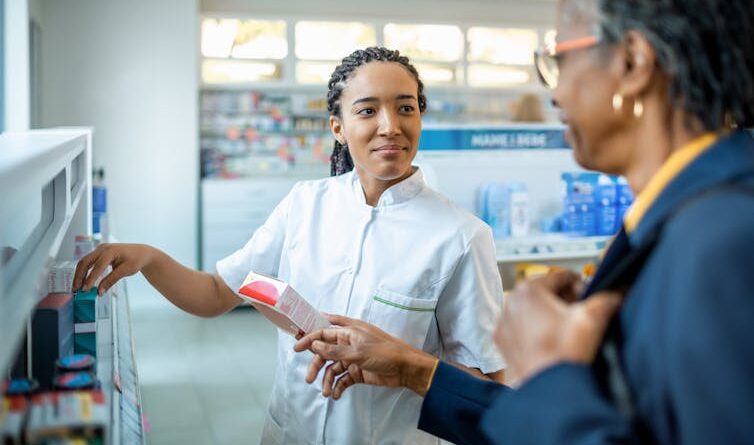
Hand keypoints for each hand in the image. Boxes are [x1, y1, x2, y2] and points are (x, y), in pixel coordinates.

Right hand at [72, 243, 153, 294]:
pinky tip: (82, 281)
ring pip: (84, 262)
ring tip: (76, 287)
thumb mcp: (126, 271)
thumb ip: (111, 280)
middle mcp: (103, 248)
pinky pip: (88, 262)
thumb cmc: (136, 259)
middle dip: (79, 277)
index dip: (90, 279)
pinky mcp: (99, 253)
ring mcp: (100, 249)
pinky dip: (84, 271)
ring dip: (79, 275)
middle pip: (85, 262)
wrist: (142, 253)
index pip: (97, 267)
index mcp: (111, 251)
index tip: (85, 290)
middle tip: (75, 290)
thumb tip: (100, 291)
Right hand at [294, 314, 437, 398]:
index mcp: (349, 332)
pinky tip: (335, 395)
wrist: (406, 369)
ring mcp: (352, 358)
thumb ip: (335, 350)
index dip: (310, 339)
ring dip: (327, 380)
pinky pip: (342, 379)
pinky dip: (337, 387)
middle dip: (317, 365)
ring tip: (326, 392)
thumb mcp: (358, 351)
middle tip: (309, 379)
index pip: (324, 332)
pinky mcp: (357, 372)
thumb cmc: (385, 353)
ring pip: (333, 368)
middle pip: (325, 352)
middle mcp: (348, 344)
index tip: (296, 348)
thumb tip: (315, 344)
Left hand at [496, 270, 621, 386]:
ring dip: (550, 314)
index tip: (589, 298)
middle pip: (545, 291)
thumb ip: (607, 298)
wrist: (548, 389)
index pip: (561, 276)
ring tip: (566, 331)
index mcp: (529, 289)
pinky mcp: (502, 341)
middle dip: (565, 300)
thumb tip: (618, 293)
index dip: (581, 285)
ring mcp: (504, 322)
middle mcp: (511, 302)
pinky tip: (551, 342)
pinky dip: (535, 329)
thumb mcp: (593, 318)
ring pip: (532, 308)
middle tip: (580, 315)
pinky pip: (521, 326)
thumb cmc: (565, 354)